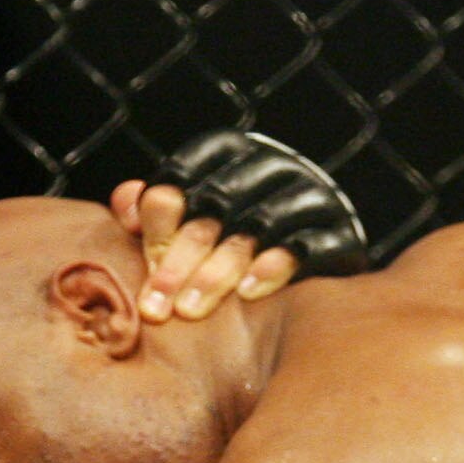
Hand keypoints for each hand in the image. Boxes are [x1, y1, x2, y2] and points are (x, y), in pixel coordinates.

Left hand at [110, 128, 370, 322]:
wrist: (319, 246)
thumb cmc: (234, 234)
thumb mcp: (192, 218)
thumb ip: (156, 211)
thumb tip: (124, 200)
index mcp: (231, 153)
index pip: (187, 172)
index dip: (161, 213)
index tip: (143, 255)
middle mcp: (272, 165)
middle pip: (218, 203)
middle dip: (180, 256)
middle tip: (156, 305)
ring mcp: (310, 195)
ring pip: (259, 225)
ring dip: (219, 269)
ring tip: (191, 309)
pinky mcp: (339, 231)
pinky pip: (307, 245)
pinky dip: (274, 267)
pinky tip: (248, 293)